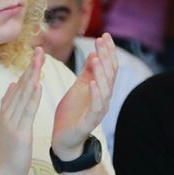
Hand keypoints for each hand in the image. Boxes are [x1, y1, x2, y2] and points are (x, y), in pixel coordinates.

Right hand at [0, 51, 45, 174]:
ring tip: (40, 61)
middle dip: (30, 67)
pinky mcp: (18, 133)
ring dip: (32, 77)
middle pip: (20, 87)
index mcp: (6, 112)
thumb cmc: (8, 153)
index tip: (35, 56)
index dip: (27, 71)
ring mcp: (11, 123)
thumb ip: (9, 106)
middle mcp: (7, 114)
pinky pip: (27, 112)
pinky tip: (38, 85)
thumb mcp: (8, 126)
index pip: (18, 87)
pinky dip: (32, 97)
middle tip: (39, 50)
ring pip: (23, 96)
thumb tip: (13, 85)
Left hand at [51, 34, 118, 158]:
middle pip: (109, 75)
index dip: (108, 51)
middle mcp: (104, 98)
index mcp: (101, 89)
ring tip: (96, 58)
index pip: (108, 67)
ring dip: (101, 73)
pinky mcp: (90, 121)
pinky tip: (92, 82)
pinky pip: (96, 107)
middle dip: (106, 56)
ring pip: (105, 89)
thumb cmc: (72, 113)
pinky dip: (95, 94)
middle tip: (102, 40)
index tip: (105, 35)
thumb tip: (94, 53)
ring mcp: (99, 110)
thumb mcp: (79, 87)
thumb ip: (87, 72)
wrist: (64, 139)